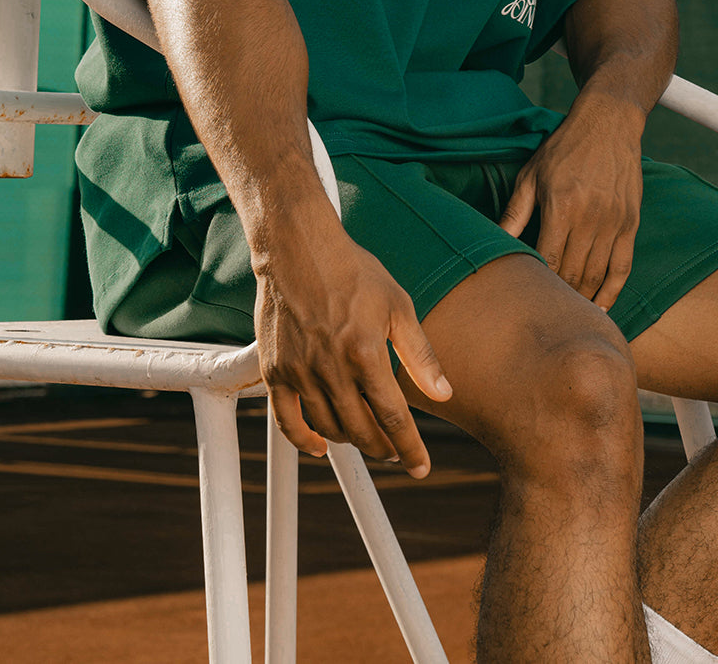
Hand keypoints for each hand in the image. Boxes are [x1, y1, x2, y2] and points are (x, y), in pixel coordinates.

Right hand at [254, 227, 451, 477]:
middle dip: (384, 448)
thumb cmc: (354, 273)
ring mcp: (300, 372)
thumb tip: (443, 393)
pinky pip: (286, 420)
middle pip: (362, 431)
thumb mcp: (398, 306)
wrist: (300, 249)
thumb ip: (420, 354)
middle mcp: (331, 369)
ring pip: (328, 428)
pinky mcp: (275, 370)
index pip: (394, 418)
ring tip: (367, 439)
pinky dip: (303, 440)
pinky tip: (320, 445)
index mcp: (366, 353)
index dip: (410, 448)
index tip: (421, 467)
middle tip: (395, 451)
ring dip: (351, 441)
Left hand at [499, 93, 643, 310]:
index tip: (528, 296)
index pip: (549, 260)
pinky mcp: (631, 223)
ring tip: (568, 313)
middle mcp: (591, 218)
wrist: (608, 123)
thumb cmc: (564, 148)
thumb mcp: (531, 175)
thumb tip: (493, 240)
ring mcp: (614, 222)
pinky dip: (612, 291)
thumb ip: (514, 213)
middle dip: (559, 296)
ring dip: (583, 298)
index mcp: (562, 207)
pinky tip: (601, 307)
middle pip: (573, 273)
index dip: (540, 284)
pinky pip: (623, 267)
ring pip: (597, 275)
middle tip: (544, 311)